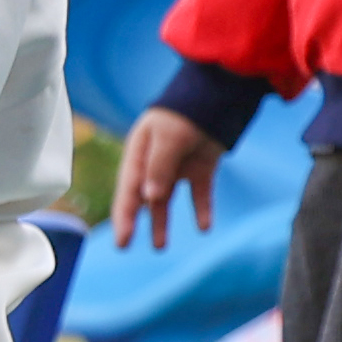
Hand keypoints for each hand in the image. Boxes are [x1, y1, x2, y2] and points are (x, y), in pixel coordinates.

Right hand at [111, 107, 228, 250]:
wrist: (218, 95)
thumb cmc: (185, 112)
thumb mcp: (168, 137)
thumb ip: (160, 167)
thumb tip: (151, 198)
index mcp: (139, 153)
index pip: (128, 189)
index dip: (124, 215)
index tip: (122, 240)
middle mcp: (155, 163)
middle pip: (142, 197)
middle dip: (134, 222)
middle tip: (125, 246)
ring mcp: (178, 167)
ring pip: (166, 200)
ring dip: (162, 222)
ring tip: (160, 247)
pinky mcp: (201, 168)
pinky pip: (199, 194)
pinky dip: (201, 210)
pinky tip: (204, 227)